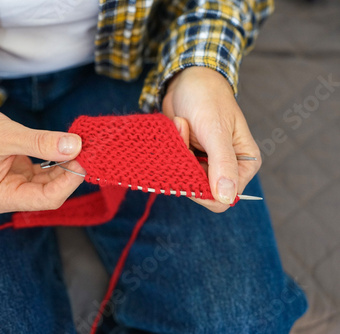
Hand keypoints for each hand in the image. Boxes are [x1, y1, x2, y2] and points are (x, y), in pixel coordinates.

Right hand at [0, 98, 84, 213]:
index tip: (82, 159)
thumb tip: (75, 146)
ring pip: (49, 182)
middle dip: (69, 173)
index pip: (46, 199)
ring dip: (65, 166)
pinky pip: (43, 171)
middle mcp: (7, 195)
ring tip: (78, 146)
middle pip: (50, 193)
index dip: (68, 182)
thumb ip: (41, 142)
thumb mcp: (6, 134)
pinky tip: (65, 147)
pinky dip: (55, 160)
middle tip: (85, 150)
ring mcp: (13, 184)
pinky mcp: (17, 171)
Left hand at [162, 67, 261, 212]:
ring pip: (187, 178)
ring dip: (179, 154)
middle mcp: (229, 167)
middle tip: (185, 135)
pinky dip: (173, 149)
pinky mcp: (191, 157)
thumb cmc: (208, 99)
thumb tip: (226, 198)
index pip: (225, 198)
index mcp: (245, 163)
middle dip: (188, 166)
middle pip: (203, 190)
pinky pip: (177, 167)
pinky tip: (178, 126)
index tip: (189, 163)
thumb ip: (222, 164)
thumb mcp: (216, 131)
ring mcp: (208, 163)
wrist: (188, 79)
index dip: (203, 190)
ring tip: (183, 125)